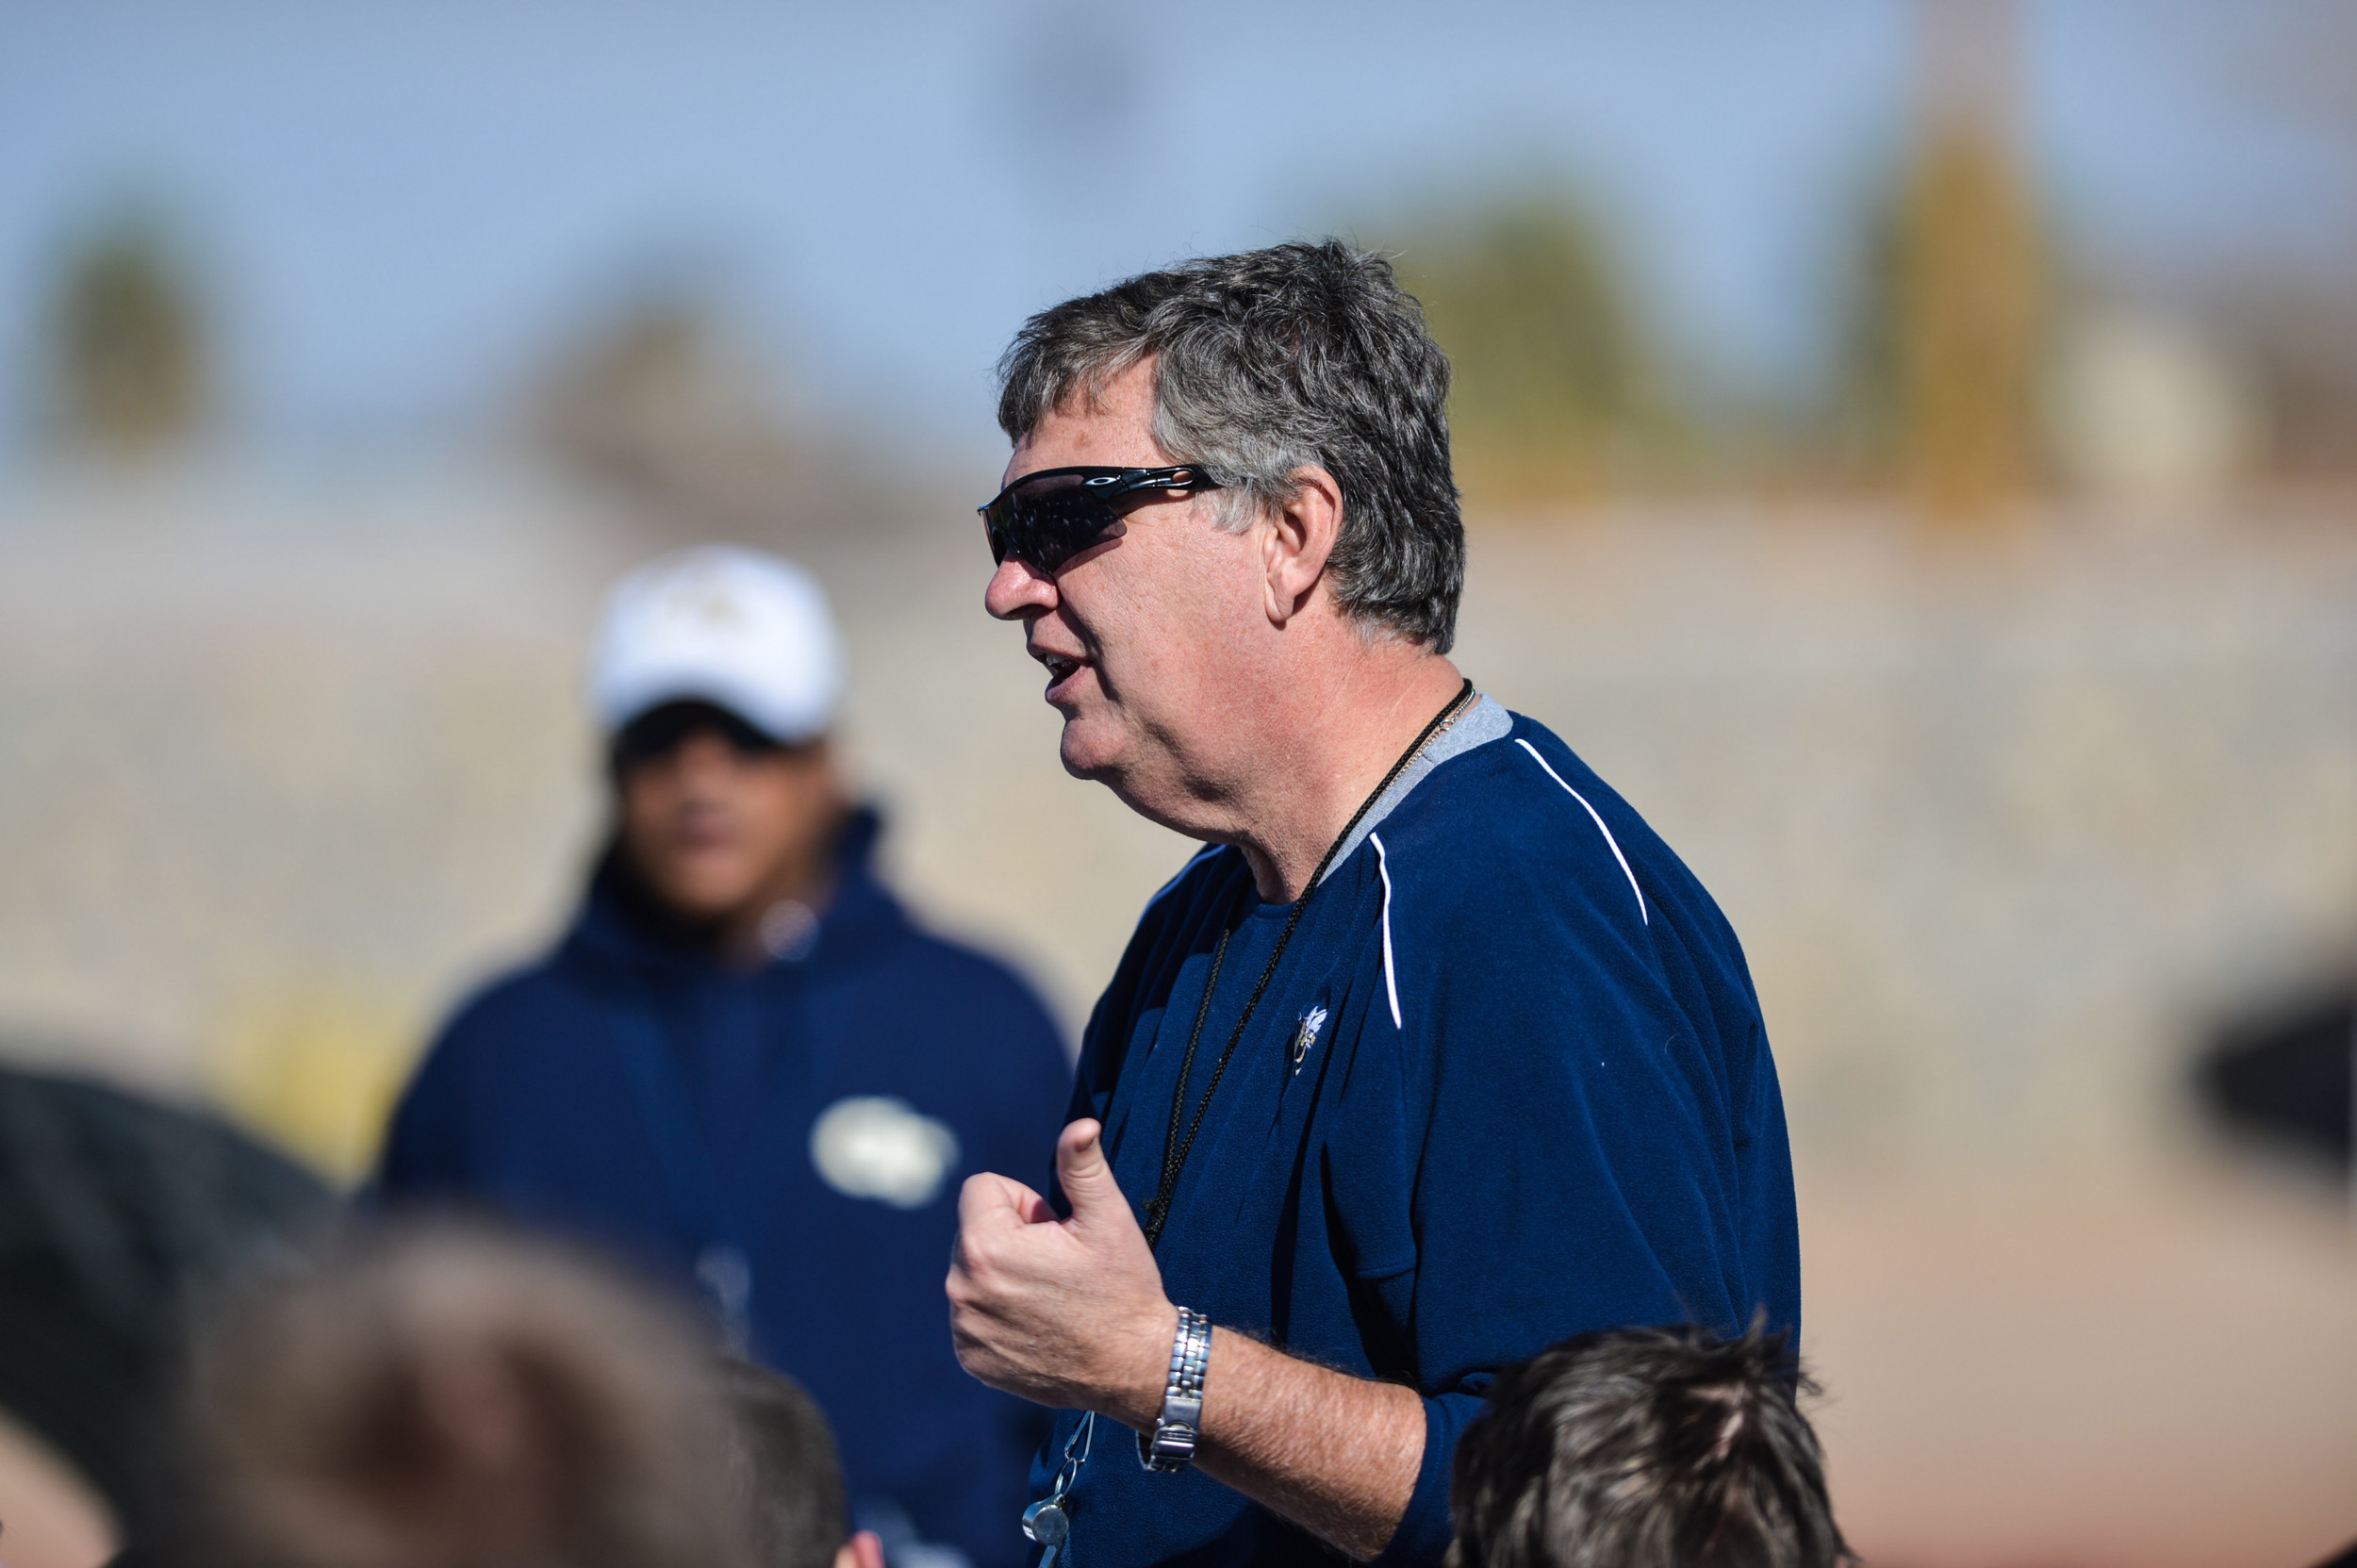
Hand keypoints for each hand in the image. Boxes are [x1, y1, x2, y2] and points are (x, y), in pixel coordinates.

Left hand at [947, 1119, 1172, 1419]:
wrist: (1135, 1366)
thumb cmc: (1123, 1288)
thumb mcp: (1108, 1218)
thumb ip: (1081, 1165)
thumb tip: (1080, 1126)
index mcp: (987, 1246)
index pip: (982, 1189)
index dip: (1024, 1203)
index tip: (1055, 1230)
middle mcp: (962, 1289)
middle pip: (974, 1230)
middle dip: (1011, 1237)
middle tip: (1058, 1265)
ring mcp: (964, 1329)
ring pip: (972, 1272)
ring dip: (1002, 1274)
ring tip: (1050, 1295)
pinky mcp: (970, 1358)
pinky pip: (972, 1314)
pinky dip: (999, 1312)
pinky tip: (1038, 1325)